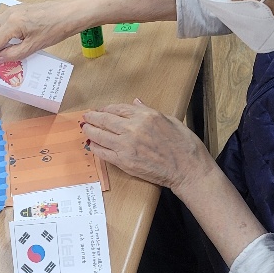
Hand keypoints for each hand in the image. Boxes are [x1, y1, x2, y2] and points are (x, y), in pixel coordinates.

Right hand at [0, 0, 77, 74]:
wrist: (71, 13)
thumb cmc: (57, 27)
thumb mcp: (34, 46)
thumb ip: (14, 54)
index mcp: (12, 23)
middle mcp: (9, 14)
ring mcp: (13, 11)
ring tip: (3, 56)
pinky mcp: (18, 11)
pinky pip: (2, 24)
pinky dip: (2, 36)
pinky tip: (11, 45)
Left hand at [82, 99, 216, 194]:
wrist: (188, 169)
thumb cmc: (184, 145)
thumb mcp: (169, 119)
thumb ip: (148, 111)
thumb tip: (135, 103)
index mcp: (146, 115)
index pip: (118, 108)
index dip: (106, 109)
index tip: (101, 110)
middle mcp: (133, 128)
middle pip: (105, 120)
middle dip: (93, 117)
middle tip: (86, 117)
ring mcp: (127, 145)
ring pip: (100, 135)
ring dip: (90, 131)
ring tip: (85, 128)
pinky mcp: (124, 162)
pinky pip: (104, 152)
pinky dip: (96, 147)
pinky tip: (92, 145)